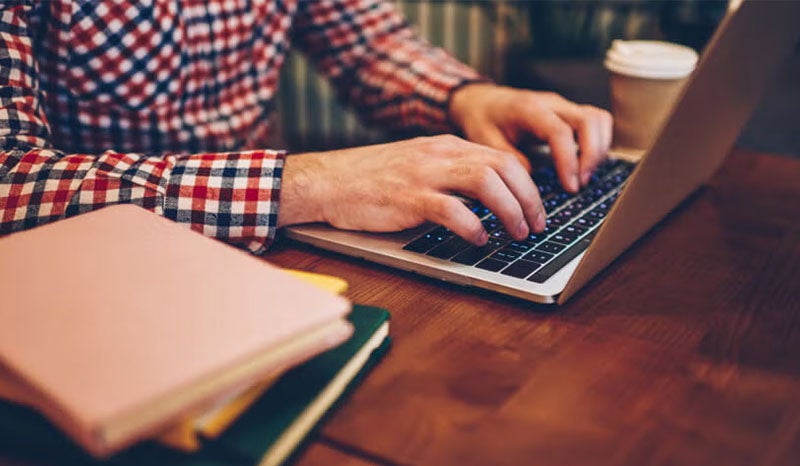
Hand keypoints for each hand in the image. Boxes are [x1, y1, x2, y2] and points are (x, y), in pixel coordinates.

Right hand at [277, 135, 546, 244]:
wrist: (327, 181)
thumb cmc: (370, 180)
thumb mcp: (417, 165)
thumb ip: (450, 174)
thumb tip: (488, 199)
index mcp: (445, 146)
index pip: (502, 158)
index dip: (528, 186)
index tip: (535, 209)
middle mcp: (440, 154)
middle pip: (504, 167)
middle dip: (529, 199)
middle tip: (535, 225)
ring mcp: (425, 174)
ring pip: (486, 182)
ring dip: (510, 211)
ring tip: (516, 233)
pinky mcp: (409, 198)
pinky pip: (453, 210)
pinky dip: (473, 227)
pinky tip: (479, 240)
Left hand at [449, 83, 612, 192]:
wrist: (480, 100)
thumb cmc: (482, 119)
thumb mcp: (486, 143)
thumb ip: (511, 161)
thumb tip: (533, 183)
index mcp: (528, 108)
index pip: (560, 132)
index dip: (569, 161)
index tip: (570, 187)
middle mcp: (551, 103)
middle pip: (590, 120)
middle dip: (592, 155)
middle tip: (580, 184)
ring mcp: (563, 105)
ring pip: (598, 119)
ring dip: (599, 149)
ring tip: (583, 176)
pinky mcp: (568, 112)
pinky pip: (595, 122)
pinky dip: (597, 143)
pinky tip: (583, 165)